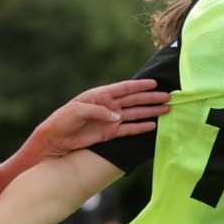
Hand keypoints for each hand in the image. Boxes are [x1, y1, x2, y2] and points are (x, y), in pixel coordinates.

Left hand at [27, 78, 171, 157]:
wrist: (54, 140)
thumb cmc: (62, 120)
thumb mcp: (77, 111)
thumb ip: (98, 111)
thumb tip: (117, 115)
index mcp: (100, 96)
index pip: (124, 88)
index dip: (139, 86)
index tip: (155, 83)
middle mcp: (108, 106)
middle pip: (134, 100)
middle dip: (150, 98)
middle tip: (168, 97)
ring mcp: (110, 120)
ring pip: (135, 114)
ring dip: (150, 111)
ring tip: (166, 109)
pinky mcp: (110, 134)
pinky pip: (129, 129)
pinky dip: (141, 127)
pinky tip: (153, 124)